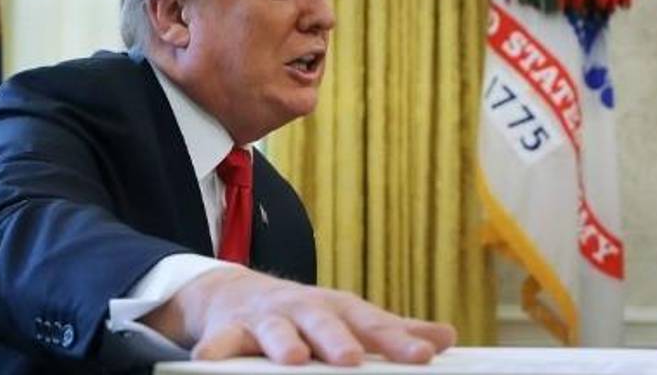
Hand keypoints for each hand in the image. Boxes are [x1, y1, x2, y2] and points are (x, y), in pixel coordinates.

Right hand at [141, 267, 456, 365]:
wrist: (236, 293)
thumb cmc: (305, 314)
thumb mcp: (348, 318)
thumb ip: (392, 331)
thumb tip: (446, 337)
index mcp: (338, 310)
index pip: (373, 324)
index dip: (398, 340)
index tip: (423, 356)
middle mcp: (304, 310)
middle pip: (324, 322)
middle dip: (337, 339)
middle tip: (352, 358)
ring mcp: (266, 319)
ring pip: (275, 329)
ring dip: (283, 342)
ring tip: (293, 358)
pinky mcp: (229, 330)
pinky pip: (221, 341)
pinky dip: (215, 350)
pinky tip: (210, 362)